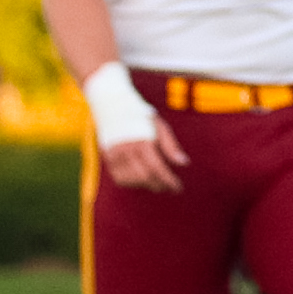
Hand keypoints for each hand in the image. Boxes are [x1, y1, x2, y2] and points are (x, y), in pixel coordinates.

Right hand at [83, 64, 188, 193]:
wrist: (112, 106)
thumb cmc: (140, 116)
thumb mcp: (159, 126)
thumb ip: (171, 146)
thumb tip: (184, 164)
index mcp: (142, 141)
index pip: (157, 168)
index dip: (168, 181)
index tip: (178, 188)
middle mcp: (127, 149)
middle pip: (145, 177)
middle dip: (160, 185)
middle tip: (169, 186)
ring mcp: (115, 155)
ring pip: (132, 180)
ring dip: (147, 185)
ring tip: (156, 181)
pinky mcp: (107, 158)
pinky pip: (120, 179)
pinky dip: (133, 183)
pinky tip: (141, 179)